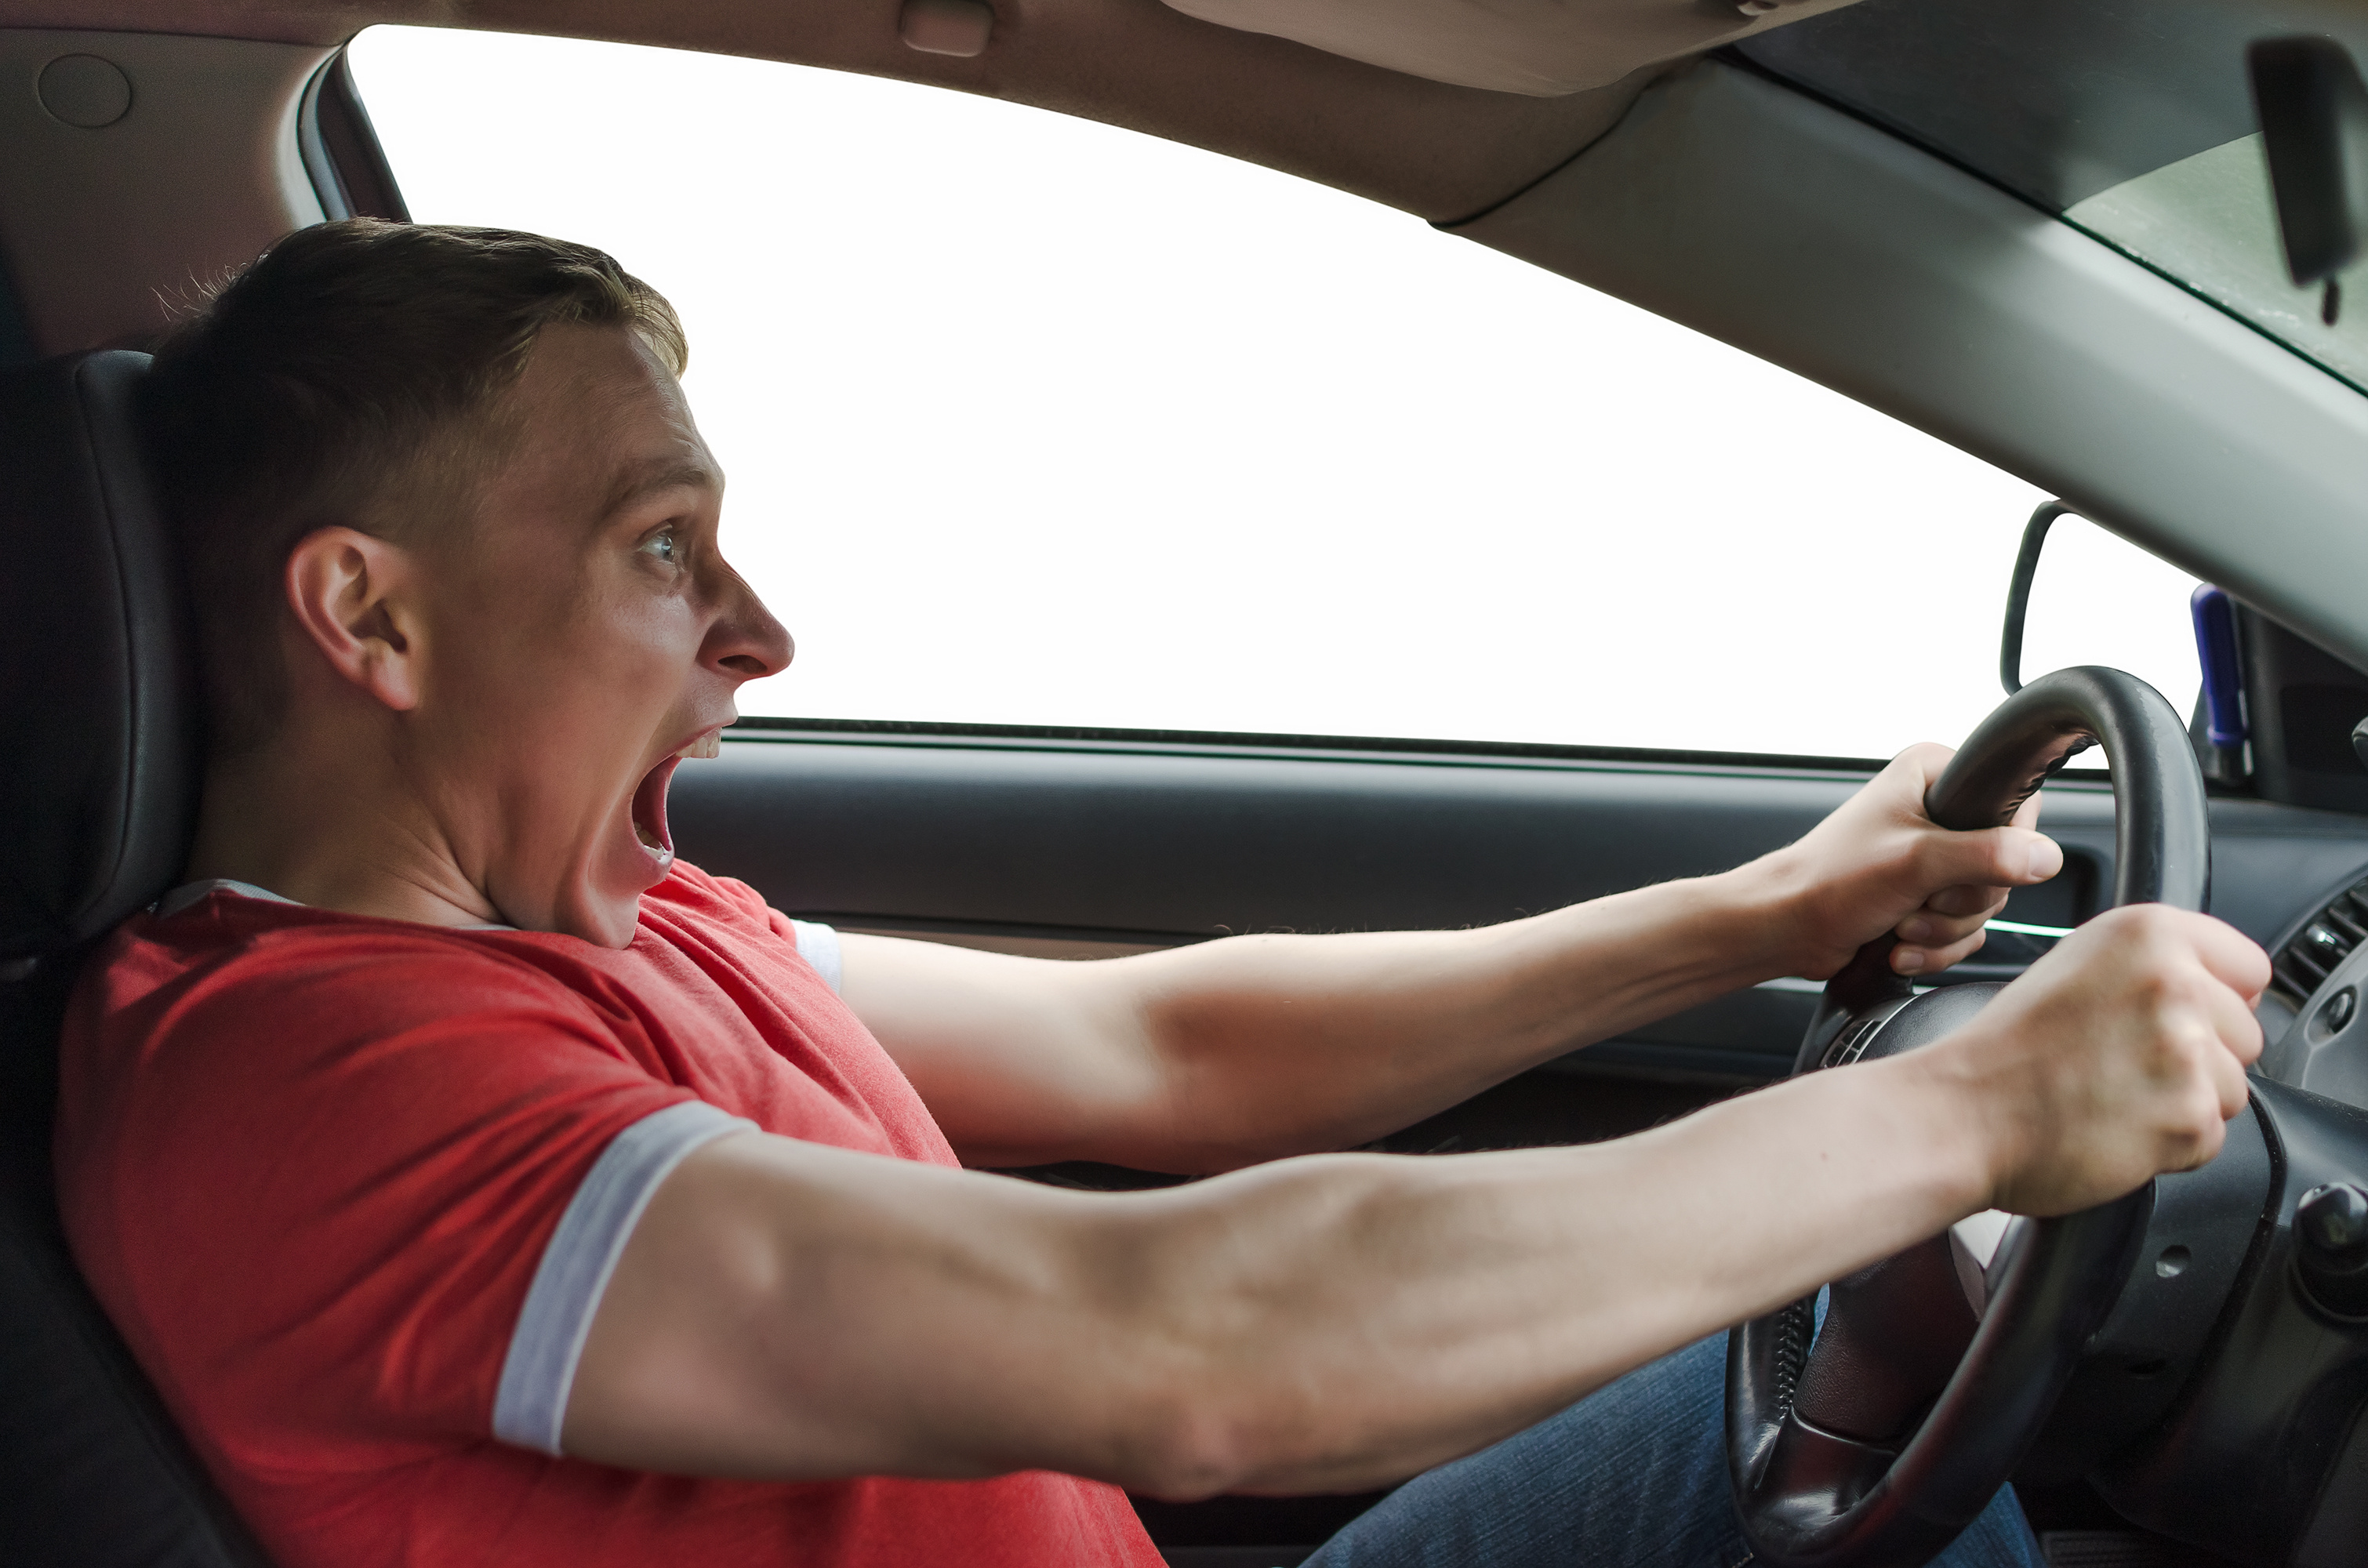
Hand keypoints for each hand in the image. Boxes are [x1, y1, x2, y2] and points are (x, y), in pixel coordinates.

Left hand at [1769, 743, 2063, 979]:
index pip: (2017, 804)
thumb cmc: (1830, 881)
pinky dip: (1935, 946)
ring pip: (1985, 904)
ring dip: (1943, 928)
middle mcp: (1938, 810)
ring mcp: (1934, 857)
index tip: (1964, 867)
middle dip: (1960, 900)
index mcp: (1934, 774)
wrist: (1788, 928)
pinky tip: (1899, 947)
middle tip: (1918, 900)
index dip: (2004, 846)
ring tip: (1900, 925)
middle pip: (2004, 864)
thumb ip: (1986, 855)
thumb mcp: (1916, 861)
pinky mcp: (1926, 897)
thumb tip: (2046, 857)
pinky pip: (1964, 930)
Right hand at [1912, 904, 2268, 1214]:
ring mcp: (2184, 1052)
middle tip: (2126, 1064)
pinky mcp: (2186, 1118)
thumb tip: (2216, 989)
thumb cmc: (2006, 1051)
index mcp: (2147, 933)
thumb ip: (2151, 964)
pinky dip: (2170, 1146)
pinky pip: (2211, 1139)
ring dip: (2184, 1103)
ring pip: (2232, 1089)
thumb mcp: (2075, 966)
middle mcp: (2173, 983)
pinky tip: (2117, 1127)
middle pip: (2246, 1035)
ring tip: (2116, 1095)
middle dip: (2200, 1058)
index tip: (2179, 1020)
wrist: (1962, 1115)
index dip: (2217, 1000)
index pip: (2249, 967)